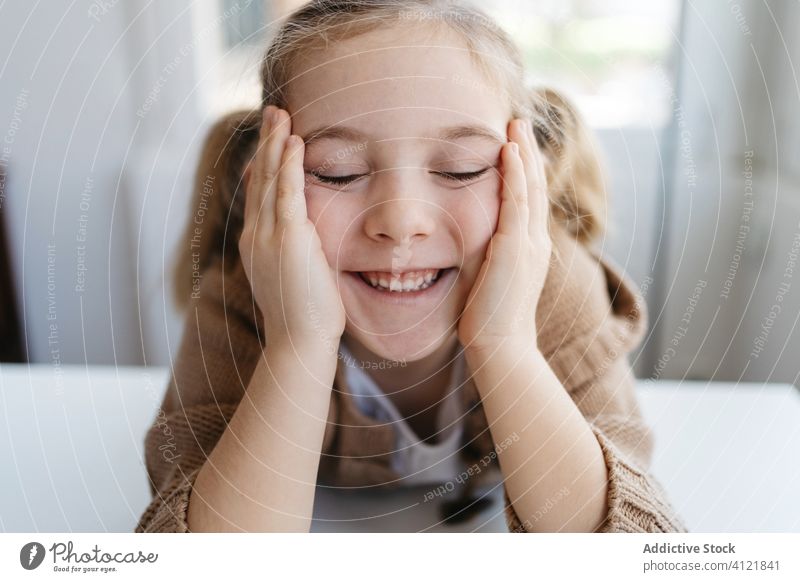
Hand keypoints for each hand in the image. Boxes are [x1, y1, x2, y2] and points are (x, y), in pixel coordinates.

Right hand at [239, 106, 345, 353]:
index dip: (265, 163)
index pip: (259, 194)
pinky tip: (295, 142)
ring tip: (281, 115)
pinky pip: (288, 193)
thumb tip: (302, 240)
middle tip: (273, 112)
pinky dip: (291, 166)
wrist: (299, 341)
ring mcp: (269, 236)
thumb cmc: (304, 317)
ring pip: (271, 180)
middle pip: (260, 179)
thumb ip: (293, 252)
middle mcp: (256, 236)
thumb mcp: (292, 277)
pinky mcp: (289, 239)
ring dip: (276, 144)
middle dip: (267, 143)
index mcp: (256, 244)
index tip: (271, 139)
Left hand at [457, 118, 552, 354]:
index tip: (515, 144)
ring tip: (516, 125)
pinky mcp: (515, 249)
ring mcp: (528, 244)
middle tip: (520, 121)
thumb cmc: (489, 320)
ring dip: (523, 153)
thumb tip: (473, 247)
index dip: (525, 170)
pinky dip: (515, 175)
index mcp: (530, 248)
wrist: (501, 346)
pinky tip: (508, 152)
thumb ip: (488, 258)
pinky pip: (516, 203)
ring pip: (530, 188)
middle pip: (536, 186)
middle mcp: (535, 242)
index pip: (529, 200)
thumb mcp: (490, 280)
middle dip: (528, 152)